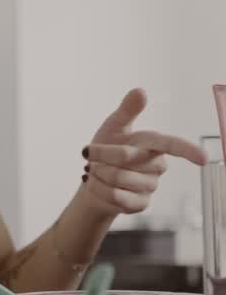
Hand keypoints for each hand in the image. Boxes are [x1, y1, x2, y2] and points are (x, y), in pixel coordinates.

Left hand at [80, 89, 208, 215]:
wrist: (91, 180)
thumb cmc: (105, 151)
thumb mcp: (113, 128)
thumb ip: (126, 111)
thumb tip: (140, 90)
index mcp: (153, 145)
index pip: (173, 145)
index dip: (188, 151)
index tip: (203, 159)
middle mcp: (157, 166)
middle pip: (125, 157)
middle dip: (102, 155)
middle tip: (91, 155)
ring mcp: (150, 186)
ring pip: (119, 178)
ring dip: (99, 173)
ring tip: (97, 171)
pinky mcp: (140, 203)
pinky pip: (118, 197)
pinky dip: (101, 189)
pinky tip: (101, 186)